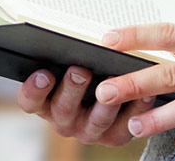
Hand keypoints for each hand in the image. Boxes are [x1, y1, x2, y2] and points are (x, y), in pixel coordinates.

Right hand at [16, 66, 155, 146]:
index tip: (43, 73)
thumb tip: (69, 37)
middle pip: (63, 109)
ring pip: (96, 121)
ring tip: (113, 82)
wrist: (112, 92)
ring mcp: (88, 131)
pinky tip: (144, 93)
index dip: (33, 89)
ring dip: (105, 103)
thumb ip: (65, 54)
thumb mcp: (68, 62)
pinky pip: (125, 127)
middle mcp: (64, 121)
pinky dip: (135, 109)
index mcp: (45, 102)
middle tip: (79, 70)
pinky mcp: (114, 137)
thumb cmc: (86, 69)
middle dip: (72, 89)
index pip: (30, 100)